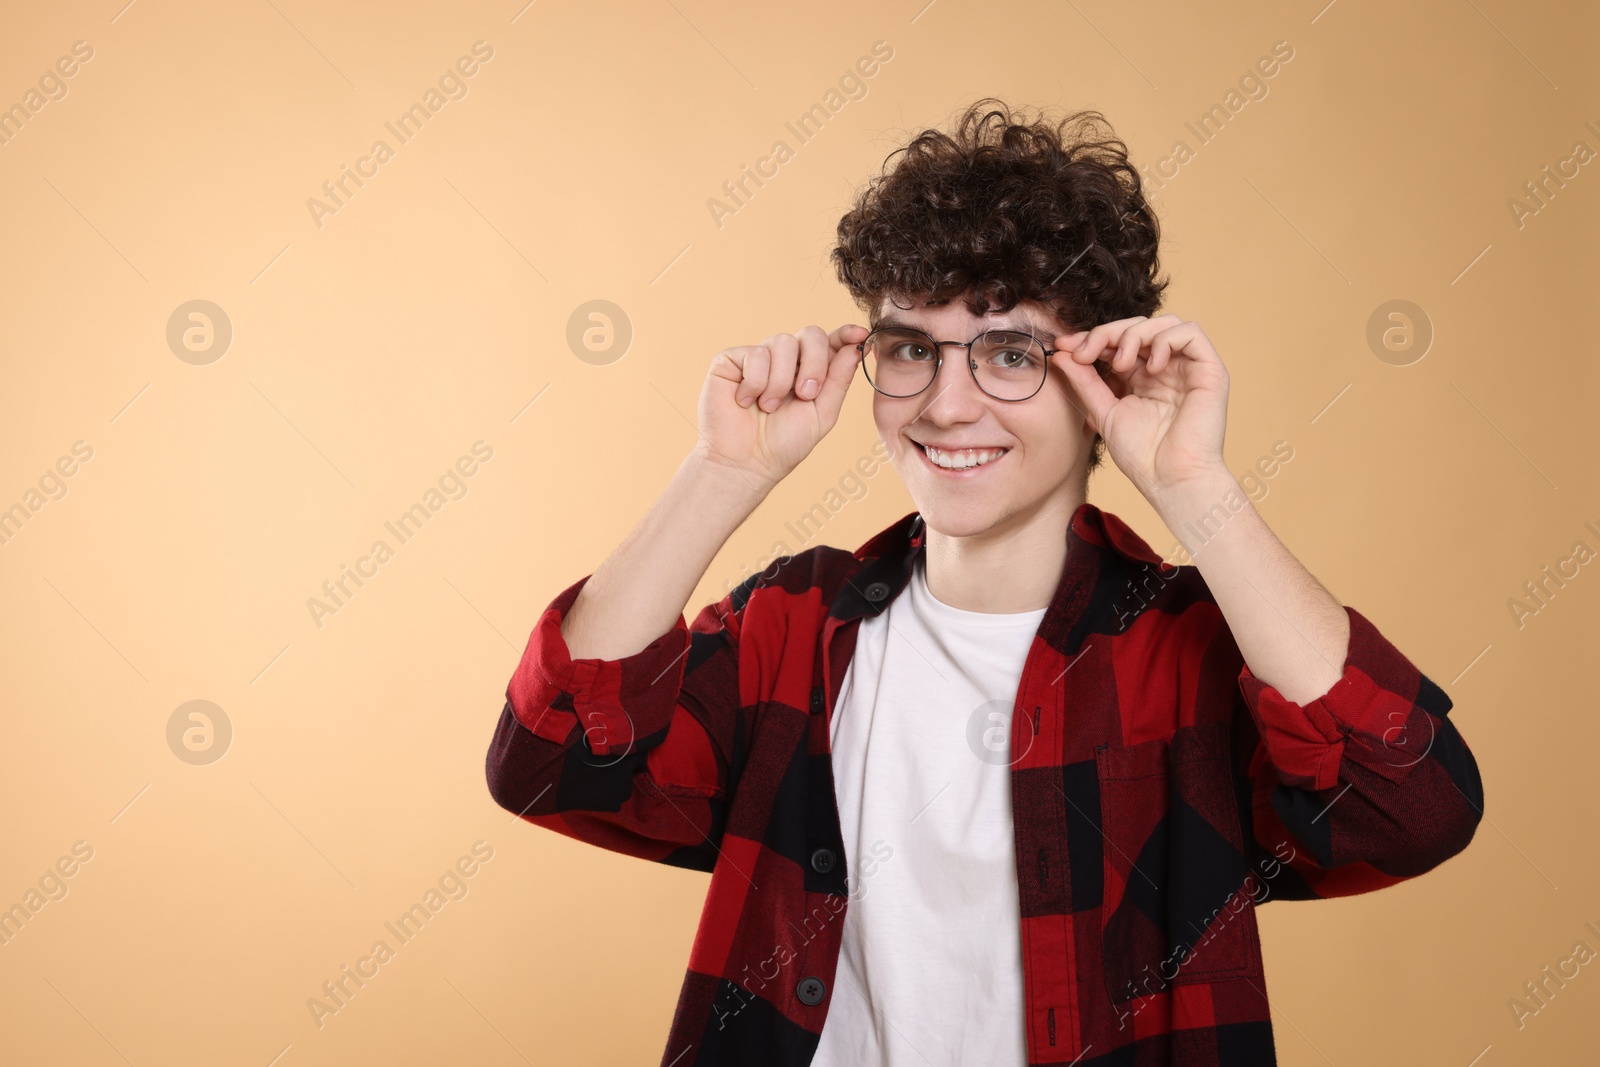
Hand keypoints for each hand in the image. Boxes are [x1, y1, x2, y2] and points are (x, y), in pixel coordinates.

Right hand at [694, 323, 869, 488]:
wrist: (745, 463)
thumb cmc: (783, 443)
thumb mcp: (822, 414)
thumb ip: (839, 380)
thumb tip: (856, 346)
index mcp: (810, 370)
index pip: (831, 342)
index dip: (846, 334)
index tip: (859, 335)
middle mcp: (786, 359)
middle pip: (811, 334)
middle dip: (815, 364)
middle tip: (805, 395)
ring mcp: (759, 357)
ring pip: (783, 342)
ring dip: (781, 381)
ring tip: (768, 407)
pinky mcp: (731, 359)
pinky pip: (755, 354)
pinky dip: (755, 383)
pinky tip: (745, 401)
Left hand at [1053, 314, 1229, 501]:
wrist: (1171, 480)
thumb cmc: (1142, 456)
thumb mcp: (1104, 411)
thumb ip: (1085, 381)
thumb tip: (1061, 353)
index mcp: (1141, 377)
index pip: (1118, 342)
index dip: (1092, 338)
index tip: (1063, 346)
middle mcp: (1165, 368)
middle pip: (1138, 326)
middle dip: (1107, 333)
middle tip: (1086, 352)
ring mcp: (1187, 368)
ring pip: (1164, 323)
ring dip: (1134, 335)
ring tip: (1120, 363)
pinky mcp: (1209, 370)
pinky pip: (1190, 332)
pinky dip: (1165, 340)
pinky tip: (1151, 367)